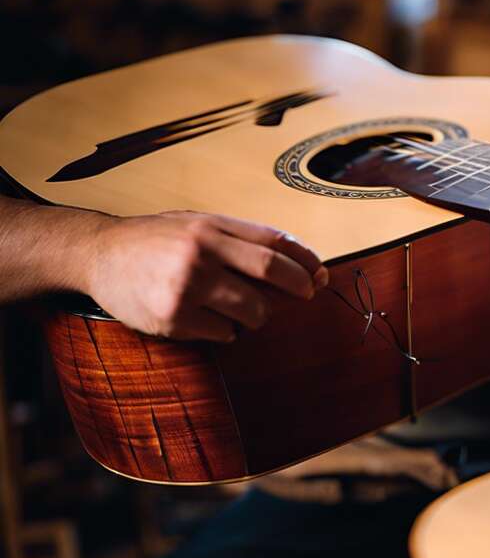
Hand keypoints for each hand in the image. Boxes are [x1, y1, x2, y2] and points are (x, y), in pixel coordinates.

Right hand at [86, 210, 327, 341]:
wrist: (98, 255)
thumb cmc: (157, 240)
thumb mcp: (198, 224)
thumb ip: (241, 239)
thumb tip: (299, 262)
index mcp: (212, 227)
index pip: (275, 241)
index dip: (306, 260)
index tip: (321, 274)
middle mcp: (201, 253)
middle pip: (273, 273)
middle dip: (299, 287)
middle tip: (306, 295)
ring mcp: (187, 287)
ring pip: (253, 311)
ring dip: (258, 315)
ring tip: (240, 307)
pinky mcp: (173, 319)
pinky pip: (224, 333)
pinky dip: (226, 330)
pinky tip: (207, 318)